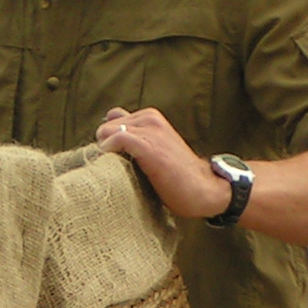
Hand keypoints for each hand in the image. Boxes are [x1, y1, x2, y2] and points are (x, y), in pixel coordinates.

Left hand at [96, 108, 232, 220]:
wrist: (203, 189)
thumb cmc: (177, 176)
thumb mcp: (155, 149)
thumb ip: (135, 140)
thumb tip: (104, 141)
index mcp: (151, 117)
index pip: (113, 118)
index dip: (108, 138)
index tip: (112, 158)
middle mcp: (150, 118)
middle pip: (107, 125)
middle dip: (105, 145)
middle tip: (114, 167)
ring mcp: (151, 130)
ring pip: (108, 130)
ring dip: (105, 150)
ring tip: (115, 169)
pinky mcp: (149, 146)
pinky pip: (117, 138)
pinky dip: (109, 150)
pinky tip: (113, 166)